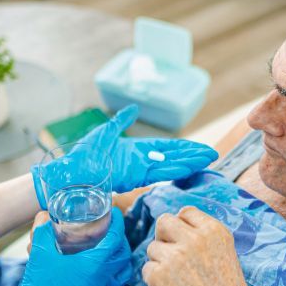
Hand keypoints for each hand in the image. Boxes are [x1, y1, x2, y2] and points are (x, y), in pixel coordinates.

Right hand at [0, 209, 130, 285]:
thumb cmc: (39, 282)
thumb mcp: (39, 250)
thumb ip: (43, 229)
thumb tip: (46, 215)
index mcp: (93, 264)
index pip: (116, 240)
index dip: (119, 224)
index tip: (116, 215)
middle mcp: (102, 278)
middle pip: (124, 255)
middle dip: (122, 240)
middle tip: (112, 229)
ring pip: (121, 271)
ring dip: (120, 257)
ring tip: (110, 247)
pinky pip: (112, 282)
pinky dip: (112, 271)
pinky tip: (99, 265)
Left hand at [31, 106, 218, 206]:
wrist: (73, 171)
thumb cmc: (85, 154)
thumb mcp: (106, 131)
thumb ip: (121, 121)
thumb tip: (133, 108)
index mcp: (136, 150)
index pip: (166, 148)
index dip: (183, 148)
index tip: (199, 148)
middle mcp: (142, 161)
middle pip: (173, 157)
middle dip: (192, 156)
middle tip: (212, 154)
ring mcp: (140, 169)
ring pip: (171, 165)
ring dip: (190, 162)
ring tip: (208, 159)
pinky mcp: (136, 176)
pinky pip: (160, 171)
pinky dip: (176, 168)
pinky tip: (190, 165)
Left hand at [142, 207, 275, 285]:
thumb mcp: (225, 256)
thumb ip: (203, 240)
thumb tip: (175, 232)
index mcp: (215, 231)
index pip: (186, 212)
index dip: (181, 227)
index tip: (182, 240)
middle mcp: (194, 238)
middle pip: (164, 222)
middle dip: (164, 237)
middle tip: (171, 256)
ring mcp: (175, 256)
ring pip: (153, 248)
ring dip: (160, 263)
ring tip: (179, 283)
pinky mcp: (159, 275)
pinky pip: (147, 270)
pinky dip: (155, 282)